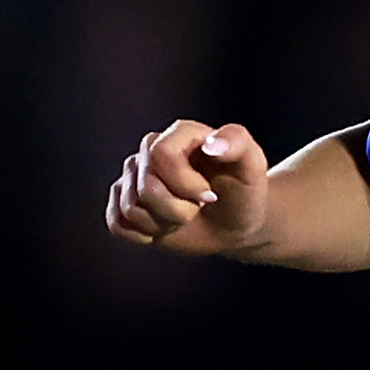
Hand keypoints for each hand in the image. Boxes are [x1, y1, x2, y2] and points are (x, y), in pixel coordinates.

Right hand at [106, 120, 271, 256]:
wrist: (235, 224)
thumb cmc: (245, 192)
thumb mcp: (253, 166)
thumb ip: (238, 143)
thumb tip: (210, 144)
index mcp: (179, 133)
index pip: (160, 155)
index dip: (185, 184)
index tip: (210, 195)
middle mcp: (150, 149)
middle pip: (145, 187)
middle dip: (178, 210)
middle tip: (199, 206)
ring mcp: (133, 176)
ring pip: (129, 208)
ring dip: (163, 223)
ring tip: (184, 215)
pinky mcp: (123, 201)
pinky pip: (116, 223)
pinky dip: (143, 235)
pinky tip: (164, 227)